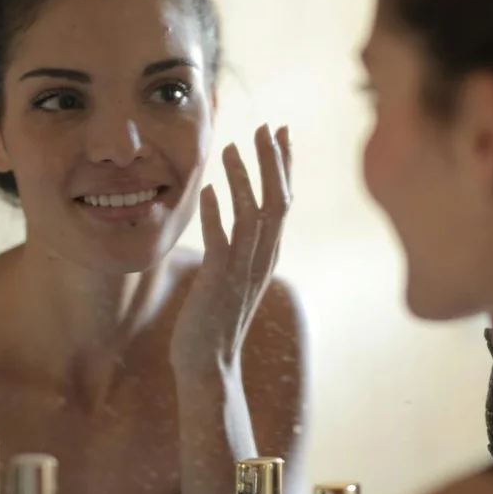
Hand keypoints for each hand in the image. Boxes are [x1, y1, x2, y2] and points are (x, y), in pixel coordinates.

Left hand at [170, 124, 291, 372]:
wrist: (209, 366)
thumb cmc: (217, 317)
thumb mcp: (237, 274)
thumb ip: (242, 243)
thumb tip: (237, 209)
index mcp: (268, 253)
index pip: (283, 199)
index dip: (284, 165)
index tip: (280, 132)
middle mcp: (262, 258)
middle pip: (277, 201)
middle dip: (273, 162)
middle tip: (266, 128)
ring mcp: (243, 271)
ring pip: (252, 216)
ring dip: (244, 180)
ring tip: (232, 149)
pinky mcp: (219, 282)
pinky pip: (221, 241)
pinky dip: (216, 213)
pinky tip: (208, 189)